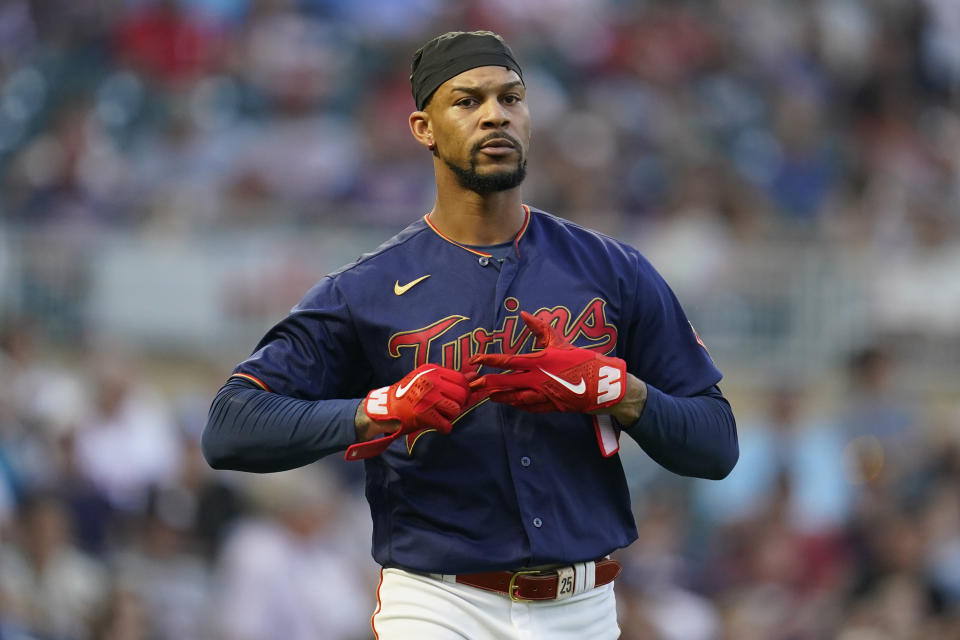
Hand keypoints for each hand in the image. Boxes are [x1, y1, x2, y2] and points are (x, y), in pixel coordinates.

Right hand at [346, 364, 469, 459]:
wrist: (385, 408)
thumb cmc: (409, 394)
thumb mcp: (428, 379)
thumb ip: (451, 378)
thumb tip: (476, 376)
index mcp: (432, 370)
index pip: (461, 380)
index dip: (464, 391)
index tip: (457, 398)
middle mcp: (431, 381)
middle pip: (462, 395)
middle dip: (459, 405)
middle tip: (449, 409)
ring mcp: (427, 397)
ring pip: (456, 409)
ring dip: (450, 416)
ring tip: (440, 415)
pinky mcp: (423, 414)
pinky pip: (446, 425)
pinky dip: (444, 428)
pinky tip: (436, 425)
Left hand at [468, 311, 626, 412]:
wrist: (602, 384)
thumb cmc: (580, 359)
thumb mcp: (560, 341)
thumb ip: (539, 328)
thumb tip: (524, 314)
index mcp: (539, 362)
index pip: (508, 360)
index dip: (490, 360)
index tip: (476, 359)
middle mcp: (537, 379)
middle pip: (506, 383)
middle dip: (489, 383)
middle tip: (475, 384)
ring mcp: (543, 395)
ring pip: (515, 398)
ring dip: (501, 397)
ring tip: (489, 396)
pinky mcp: (550, 406)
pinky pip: (529, 407)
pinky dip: (519, 405)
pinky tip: (511, 403)